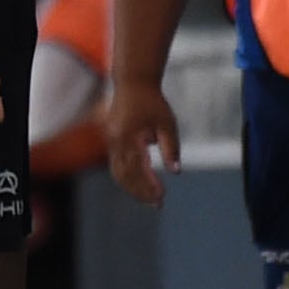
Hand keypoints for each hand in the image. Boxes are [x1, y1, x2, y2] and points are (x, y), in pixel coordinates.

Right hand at [103, 80, 181, 205]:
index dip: (149, 185)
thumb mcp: (167, 123)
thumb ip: (171, 147)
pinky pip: (116, 166)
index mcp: (129, 136)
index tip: (161, 197)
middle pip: (126, 176)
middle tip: (157, 204)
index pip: (139, 168)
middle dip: (141, 192)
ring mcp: (111, 142)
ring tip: (149, 199)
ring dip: (133, 188)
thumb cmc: (153, 102)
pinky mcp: (111, 141)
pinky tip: (141, 185)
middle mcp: (116, 141)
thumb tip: (176, 171)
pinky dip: (127, 179)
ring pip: (118, 173)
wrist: (133, 83)